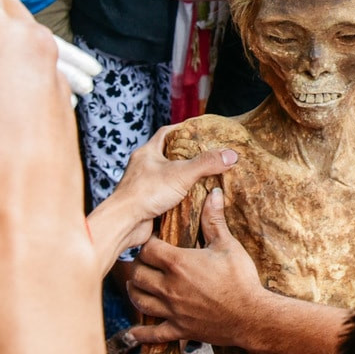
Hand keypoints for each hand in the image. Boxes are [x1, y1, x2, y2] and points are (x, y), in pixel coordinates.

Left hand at [86, 126, 238, 274]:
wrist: (124, 224)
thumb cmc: (145, 193)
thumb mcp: (182, 174)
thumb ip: (207, 163)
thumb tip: (230, 155)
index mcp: (147, 153)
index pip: (166, 133)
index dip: (183, 130)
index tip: (199, 131)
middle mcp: (144, 167)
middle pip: (168, 155)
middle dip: (187, 156)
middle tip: (207, 156)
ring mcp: (144, 186)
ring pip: (167, 177)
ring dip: (184, 178)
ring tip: (205, 177)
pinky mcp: (147, 203)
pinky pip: (166, 195)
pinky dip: (179, 197)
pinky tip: (193, 200)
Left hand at [127, 188, 266, 346]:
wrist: (251, 315)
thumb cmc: (241, 278)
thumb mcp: (228, 245)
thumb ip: (214, 220)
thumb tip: (214, 194)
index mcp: (179, 263)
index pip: (148, 249)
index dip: (148, 243)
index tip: (153, 241)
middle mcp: (169, 286)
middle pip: (138, 273)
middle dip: (138, 265)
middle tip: (145, 262)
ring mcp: (171, 309)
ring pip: (139, 300)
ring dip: (135, 291)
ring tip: (137, 284)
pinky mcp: (178, 329)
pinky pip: (152, 334)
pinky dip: (141, 333)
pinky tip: (134, 332)